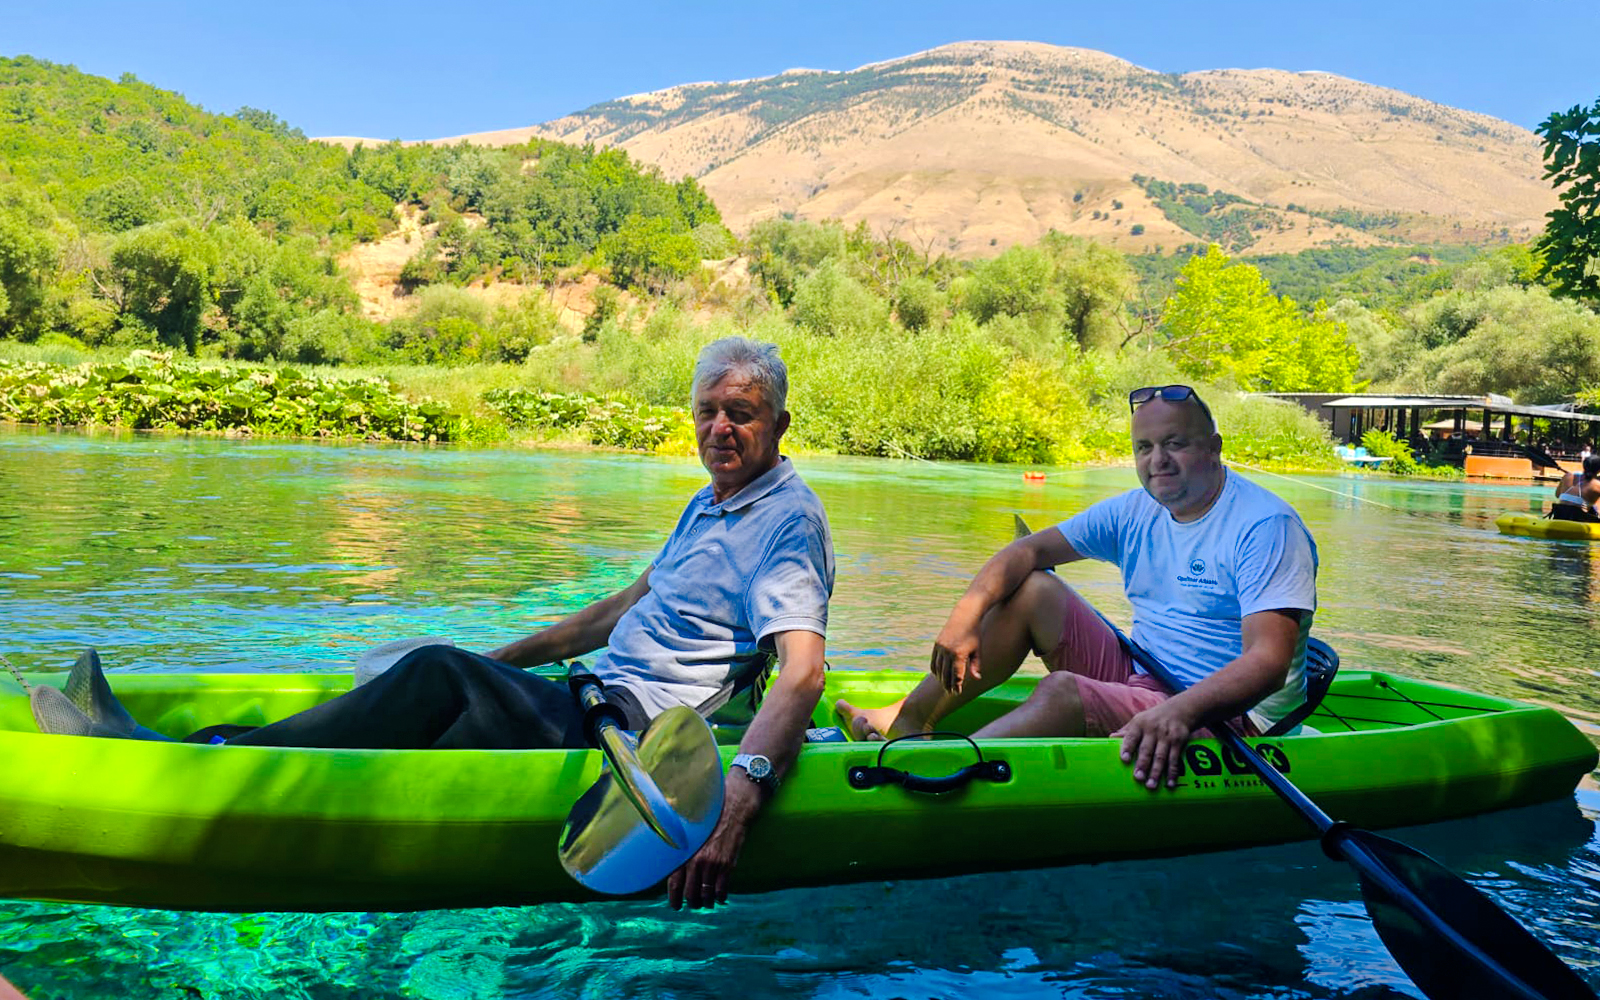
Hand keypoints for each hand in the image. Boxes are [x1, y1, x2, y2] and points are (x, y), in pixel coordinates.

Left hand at [666, 780, 757, 909]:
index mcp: (683, 853)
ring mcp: (712, 864)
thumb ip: (681, 849)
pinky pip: (721, 891)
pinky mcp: (727, 865)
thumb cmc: (710, 817)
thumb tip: (673, 866)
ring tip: (708, 902)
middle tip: (695, 904)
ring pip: (705, 895)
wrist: (733, 807)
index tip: (676, 906)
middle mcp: (695, 861)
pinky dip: (720, 898)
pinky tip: (720, 897)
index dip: (674, 899)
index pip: (673, 884)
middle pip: (690, 894)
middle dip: (692, 902)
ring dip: (706, 902)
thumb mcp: (690, 832)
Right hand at [930, 611, 982, 692]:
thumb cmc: (974, 633)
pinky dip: (935, 669)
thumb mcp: (977, 649)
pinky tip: (939, 675)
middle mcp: (947, 651)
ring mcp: (940, 647)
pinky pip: (934, 661)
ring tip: (945, 685)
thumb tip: (977, 678)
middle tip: (950, 693)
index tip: (957, 693)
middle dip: (948, 684)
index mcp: (959, 654)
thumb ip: (976, 665)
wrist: (965, 615)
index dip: (957, 685)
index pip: (956, 675)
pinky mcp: (937, 644)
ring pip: (938, 668)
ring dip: (941, 678)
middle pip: (946, 674)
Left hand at [1114, 698, 1201, 789]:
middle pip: (1146, 750)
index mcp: (1138, 725)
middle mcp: (1152, 730)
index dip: (1127, 747)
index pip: (1131, 737)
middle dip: (1142, 764)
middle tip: (1138, 778)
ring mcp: (1166, 736)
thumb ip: (1125, 732)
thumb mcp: (1138, 721)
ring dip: (1156, 772)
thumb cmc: (1152, 719)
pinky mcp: (1178, 742)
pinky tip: (1169, 783)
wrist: (1178, 710)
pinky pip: (1174, 759)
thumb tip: (1110, 738)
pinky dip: (1172, 772)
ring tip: (1151, 785)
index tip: (1124, 759)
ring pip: (1160, 756)